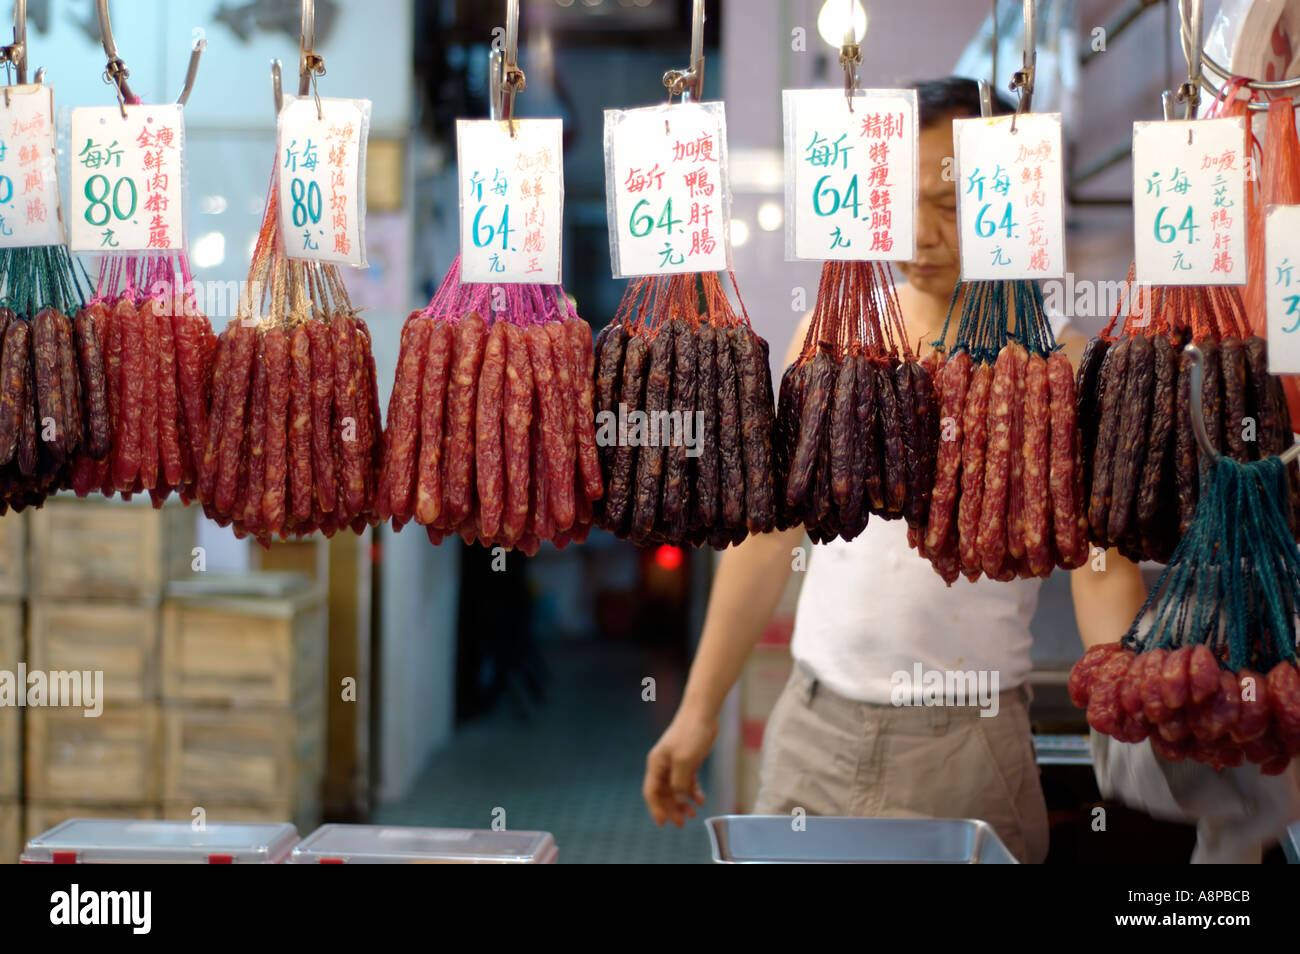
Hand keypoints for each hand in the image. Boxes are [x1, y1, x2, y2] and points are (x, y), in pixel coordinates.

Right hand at [643, 707, 715, 826]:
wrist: (702, 713)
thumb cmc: (690, 734)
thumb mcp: (684, 761)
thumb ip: (680, 783)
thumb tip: (678, 800)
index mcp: (656, 764)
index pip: (651, 792)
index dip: (656, 809)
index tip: (663, 824)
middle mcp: (663, 766)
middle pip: (664, 794)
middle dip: (672, 809)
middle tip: (682, 823)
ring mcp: (676, 763)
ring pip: (676, 789)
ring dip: (683, 803)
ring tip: (693, 814)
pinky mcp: (688, 761)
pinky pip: (688, 782)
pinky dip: (693, 792)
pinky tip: (701, 799)